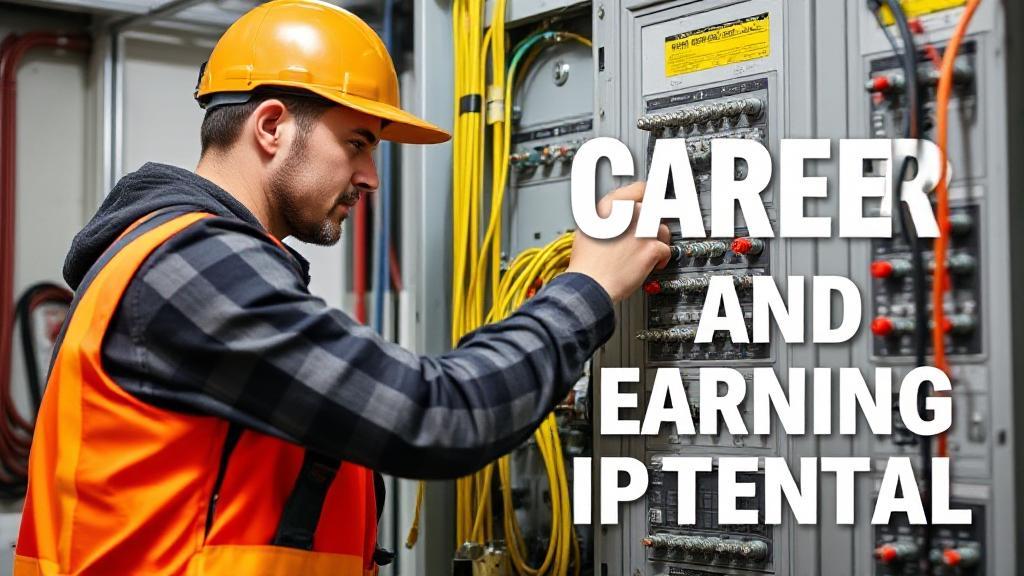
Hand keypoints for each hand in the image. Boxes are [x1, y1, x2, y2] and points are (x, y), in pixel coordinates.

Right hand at [566, 181, 671, 302]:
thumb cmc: (587, 262)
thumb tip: (618, 216)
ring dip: (656, 242)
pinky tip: (649, 265)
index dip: (648, 197)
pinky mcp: (652, 248)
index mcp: (612, 204)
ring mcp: (643, 229)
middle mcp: (629, 212)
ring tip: (643, 254)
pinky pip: (666, 249)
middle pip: (653, 212)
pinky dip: (660, 259)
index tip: (652, 203)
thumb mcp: (588, 228)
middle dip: (649, 227)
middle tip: (640, 240)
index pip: (640, 189)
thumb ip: (608, 216)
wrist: (591, 284)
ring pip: (662, 230)